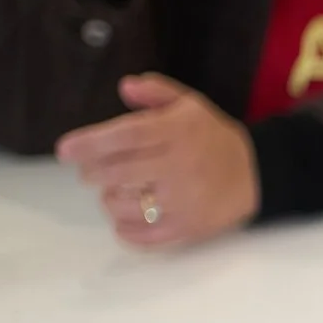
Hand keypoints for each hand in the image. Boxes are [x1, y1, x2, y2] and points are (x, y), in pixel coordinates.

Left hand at [57, 75, 259, 249]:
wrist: (258, 174)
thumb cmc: (213, 138)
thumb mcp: (191, 105)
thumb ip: (157, 91)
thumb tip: (125, 86)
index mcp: (178, 133)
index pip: (125, 137)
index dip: (89, 143)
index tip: (64, 151)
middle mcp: (180, 168)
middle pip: (119, 173)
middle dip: (93, 173)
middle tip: (90, 173)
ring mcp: (185, 202)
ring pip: (126, 206)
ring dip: (109, 200)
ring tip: (113, 193)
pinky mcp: (189, 228)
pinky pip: (145, 236)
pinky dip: (125, 230)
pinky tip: (123, 221)